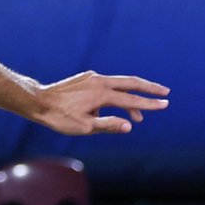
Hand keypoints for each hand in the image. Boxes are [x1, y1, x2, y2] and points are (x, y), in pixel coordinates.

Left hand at [35, 71, 169, 134]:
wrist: (39, 102)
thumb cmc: (60, 117)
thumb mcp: (85, 127)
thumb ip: (108, 125)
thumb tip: (129, 125)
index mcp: (102, 94)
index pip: (131, 99)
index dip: (149, 104)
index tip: (165, 105)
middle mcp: (100, 81)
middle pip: (131, 83)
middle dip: (149, 88)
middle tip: (165, 93)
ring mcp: (93, 77)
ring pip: (119, 84)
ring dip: (131, 97)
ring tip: (138, 115)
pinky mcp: (87, 78)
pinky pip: (107, 85)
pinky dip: (116, 95)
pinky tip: (114, 106)